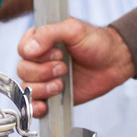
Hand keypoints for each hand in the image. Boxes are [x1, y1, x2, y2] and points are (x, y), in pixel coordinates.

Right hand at [14, 18, 133, 115]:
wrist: (113, 63)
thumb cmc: (96, 43)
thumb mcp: (74, 29)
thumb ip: (50, 33)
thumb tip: (30, 49)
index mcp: (41, 40)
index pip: (23, 49)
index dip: (37, 55)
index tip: (58, 53)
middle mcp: (39, 59)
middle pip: (23, 70)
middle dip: (43, 72)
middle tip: (64, 68)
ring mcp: (43, 78)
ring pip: (27, 87)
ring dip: (43, 88)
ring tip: (61, 84)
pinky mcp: (50, 95)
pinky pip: (32, 104)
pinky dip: (35, 107)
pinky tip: (45, 106)